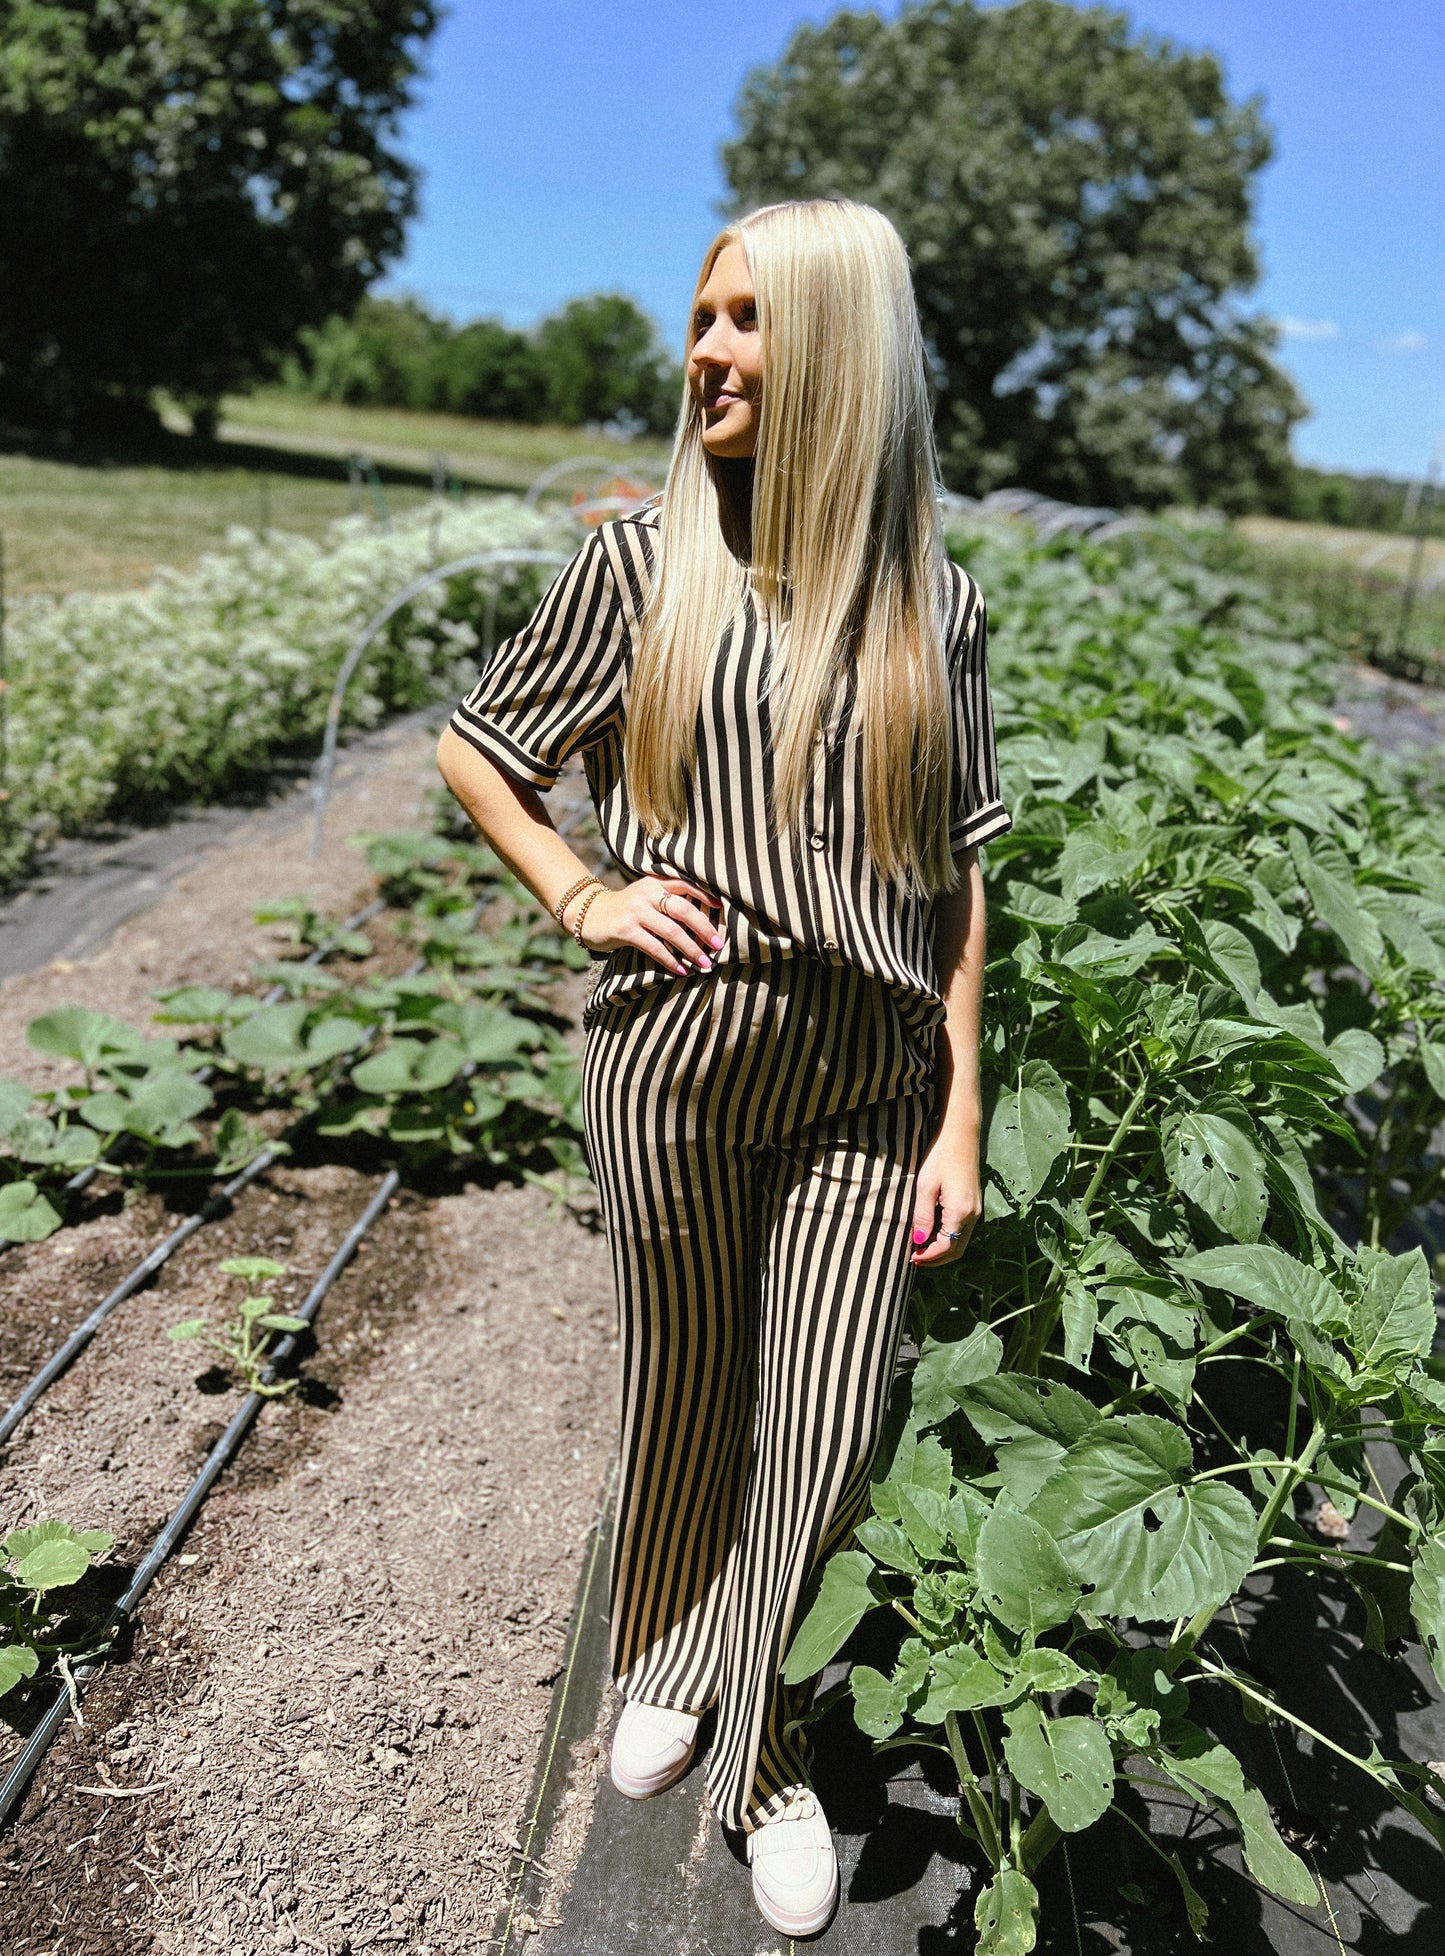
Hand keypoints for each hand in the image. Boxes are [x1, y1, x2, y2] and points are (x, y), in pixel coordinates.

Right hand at [577, 876, 724, 974]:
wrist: (590, 914)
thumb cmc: (627, 908)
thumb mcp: (647, 896)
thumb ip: (669, 900)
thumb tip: (705, 920)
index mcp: (656, 882)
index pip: (686, 885)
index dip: (706, 896)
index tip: (723, 910)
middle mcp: (647, 893)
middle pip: (683, 909)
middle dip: (704, 928)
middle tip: (719, 945)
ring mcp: (636, 911)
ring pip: (671, 931)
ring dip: (691, 949)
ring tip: (705, 963)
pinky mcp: (625, 929)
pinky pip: (654, 947)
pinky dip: (670, 960)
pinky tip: (681, 970)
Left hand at [909, 1134, 981, 1265]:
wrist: (961, 1134)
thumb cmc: (940, 1156)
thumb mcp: (925, 1186)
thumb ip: (923, 1216)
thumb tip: (919, 1242)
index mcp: (961, 1212)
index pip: (946, 1247)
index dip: (928, 1257)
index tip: (911, 1258)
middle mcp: (973, 1214)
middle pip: (956, 1249)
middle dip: (936, 1258)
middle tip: (915, 1259)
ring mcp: (976, 1209)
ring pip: (961, 1241)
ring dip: (942, 1249)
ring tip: (921, 1249)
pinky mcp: (974, 1203)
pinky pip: (963, 1230)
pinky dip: (948, 1238)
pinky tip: (932, 1234)